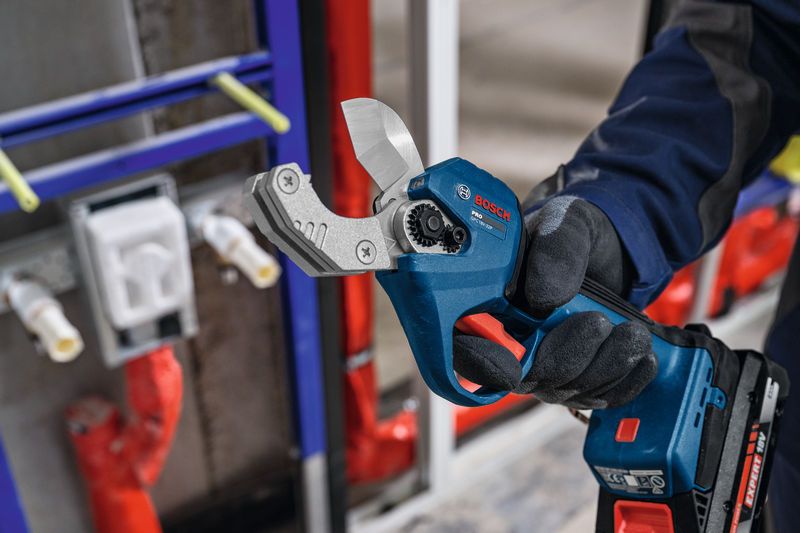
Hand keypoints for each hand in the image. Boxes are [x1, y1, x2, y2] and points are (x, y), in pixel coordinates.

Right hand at [453, 196, 656, 408]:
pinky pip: (597, 396)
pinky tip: (644, 359)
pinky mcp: (578, 376)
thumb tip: (543, 300)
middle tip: (600, 324)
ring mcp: (543, 363)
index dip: (480, 364)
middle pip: (523, 379)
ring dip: (605, 367)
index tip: (513, 367)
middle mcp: (509, 339)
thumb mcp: (567, 223)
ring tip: (633, 333)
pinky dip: (623, 382)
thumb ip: (555, 251)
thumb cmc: (575, 231)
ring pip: (565, 391)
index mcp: (488, 301)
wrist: (614, 247)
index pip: (465, 346)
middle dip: (567, 359)